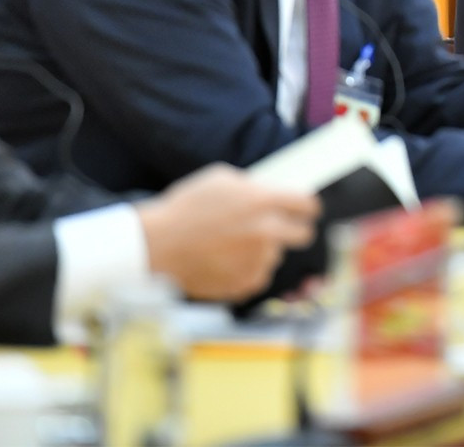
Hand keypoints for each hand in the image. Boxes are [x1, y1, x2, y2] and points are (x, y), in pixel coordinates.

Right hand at [137, 164, 320, 300]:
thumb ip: (253, 187)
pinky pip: (258, 275)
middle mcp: (267, 233)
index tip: (306, 209)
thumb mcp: (221, 180)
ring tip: (232, 243)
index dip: (308, 206)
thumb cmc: (185, 208)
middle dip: (295, 229)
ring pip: (275, 255)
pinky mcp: (245, 284)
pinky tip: (225, 260)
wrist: (155, 246)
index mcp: (263, 202)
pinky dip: (247, 269)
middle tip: (281, 228)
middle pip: (304, 234)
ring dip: (262, 250)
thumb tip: (274, 192)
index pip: (308, 205)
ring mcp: (257, 261)